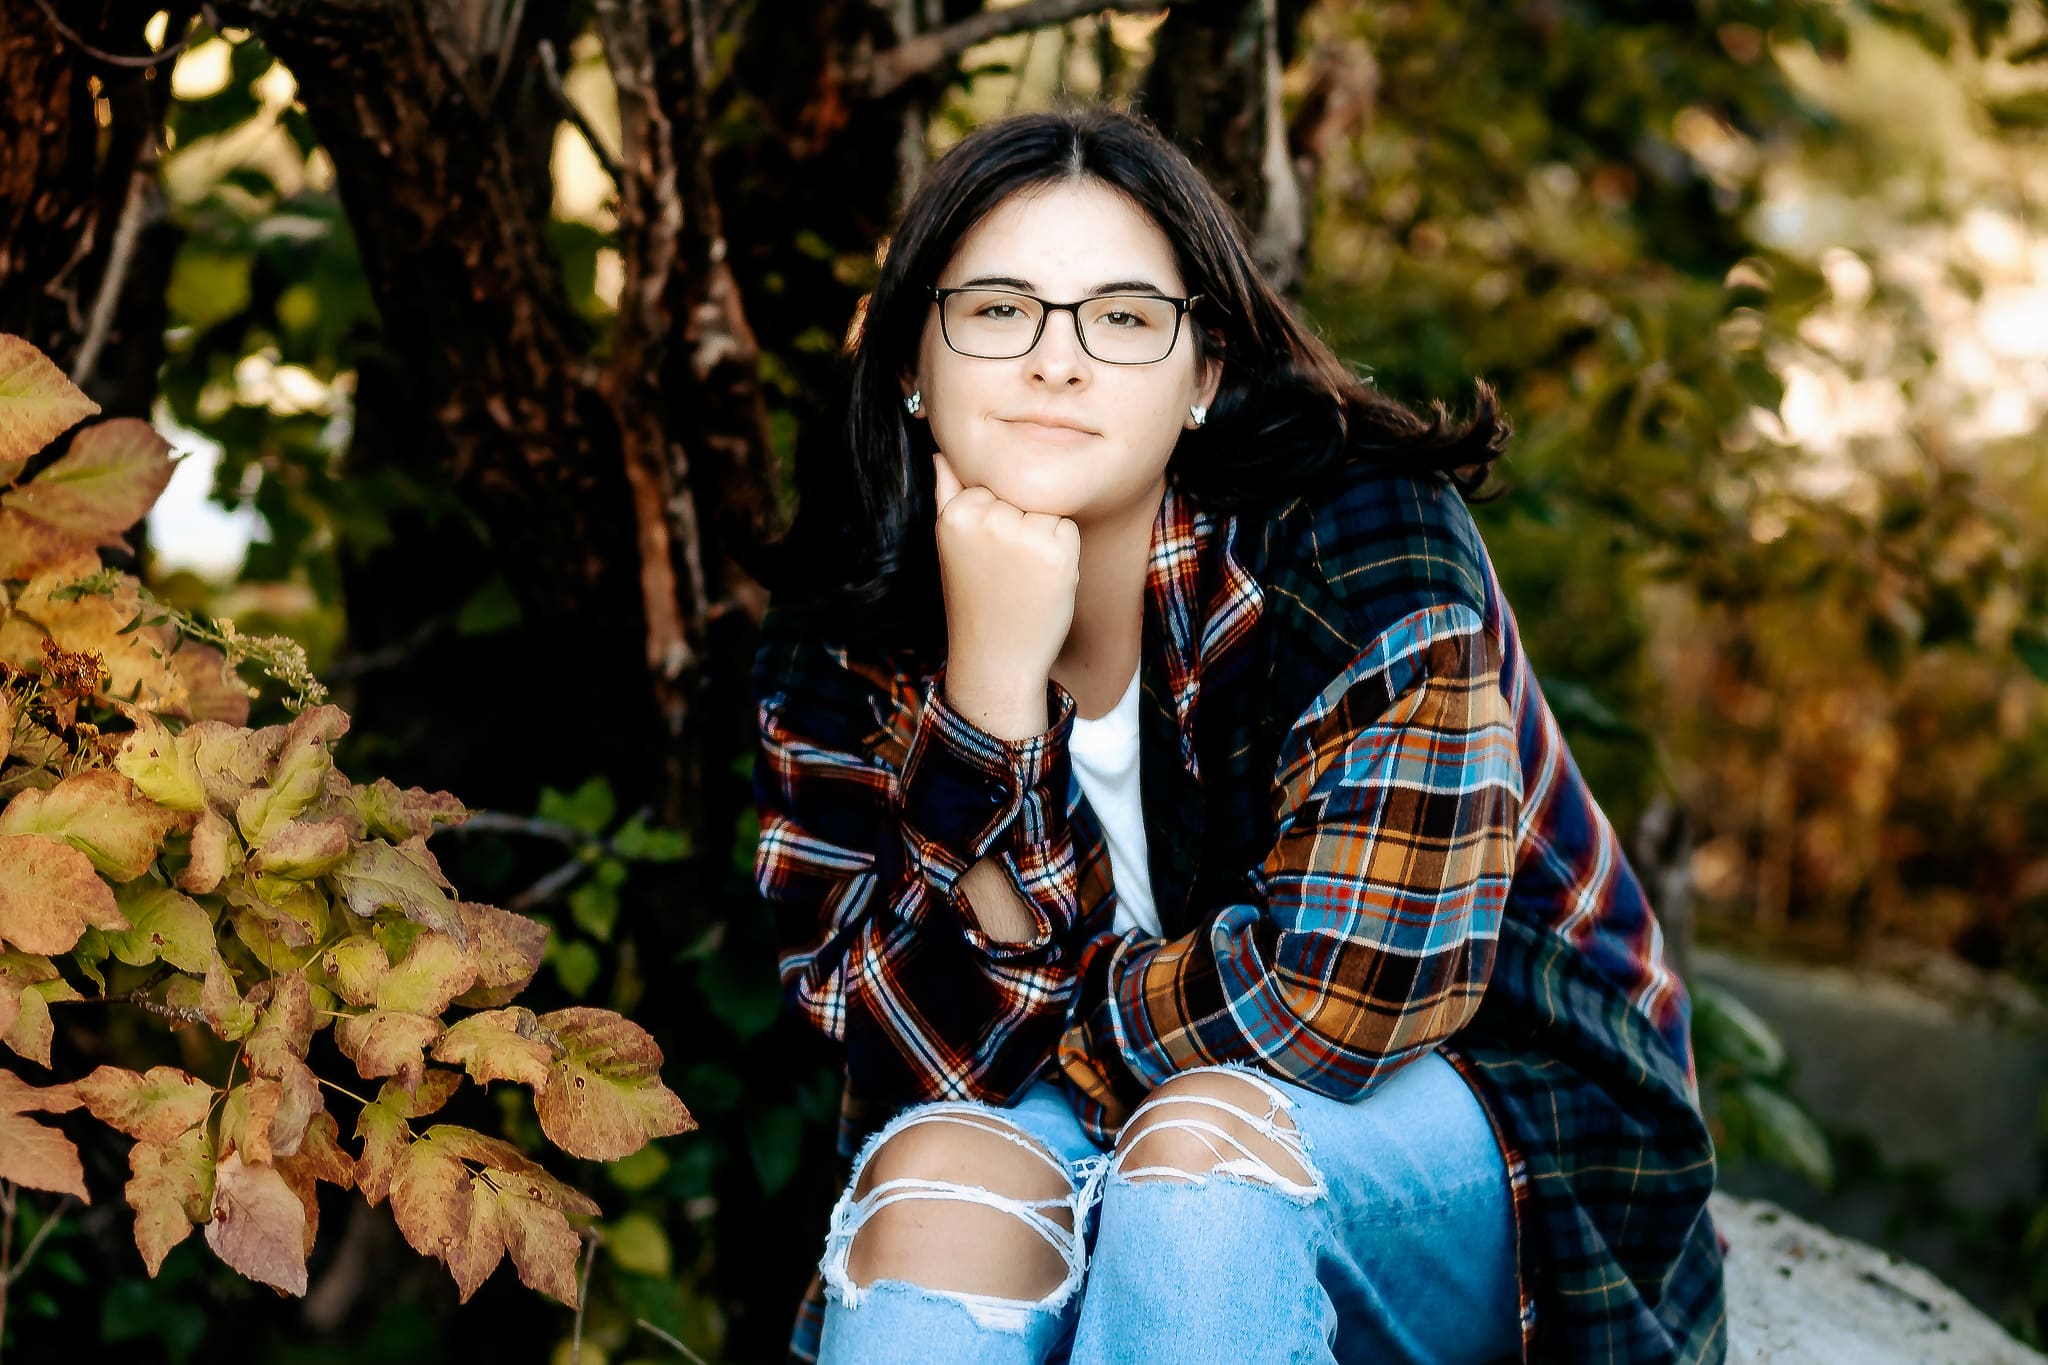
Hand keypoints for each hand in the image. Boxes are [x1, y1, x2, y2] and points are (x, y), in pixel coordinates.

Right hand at [932, 448, 1080, 738]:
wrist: (995, 659)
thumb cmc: (975, 602)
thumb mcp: (950, 544)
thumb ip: (947, 493)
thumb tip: (941, 452)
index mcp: (957, 513)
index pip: (994, 485)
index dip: (997, 520)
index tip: (985, 557)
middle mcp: (987, 518)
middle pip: (1022, 494)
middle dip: (1021, 526)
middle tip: (1005, 572)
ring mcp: (1022, 533)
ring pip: (1047, 509)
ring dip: (1043, 539)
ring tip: (1023, 578)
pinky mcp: (1055, 550)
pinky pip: (1067, 528)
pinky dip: (1062, 554)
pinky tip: (1041, 582)